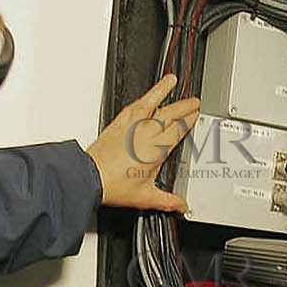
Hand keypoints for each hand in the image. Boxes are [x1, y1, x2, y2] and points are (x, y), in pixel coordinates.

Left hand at [85, 74, 199, 212]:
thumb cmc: (113, 185)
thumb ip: (168, 201)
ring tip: (171, 80)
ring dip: (162, 91)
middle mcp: (146, 133)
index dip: (190, 120)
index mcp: (157, 149)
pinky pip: (133, 107)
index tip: (196, 114)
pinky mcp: (117, 124)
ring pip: (151, 103)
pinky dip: (142, 99)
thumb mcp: (146, 197)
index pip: (179, 129)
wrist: (89, 178)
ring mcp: (131, 126)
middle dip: (184, 106)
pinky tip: (144, 96)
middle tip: (194, 101)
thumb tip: (181, 206)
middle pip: (170, 113)